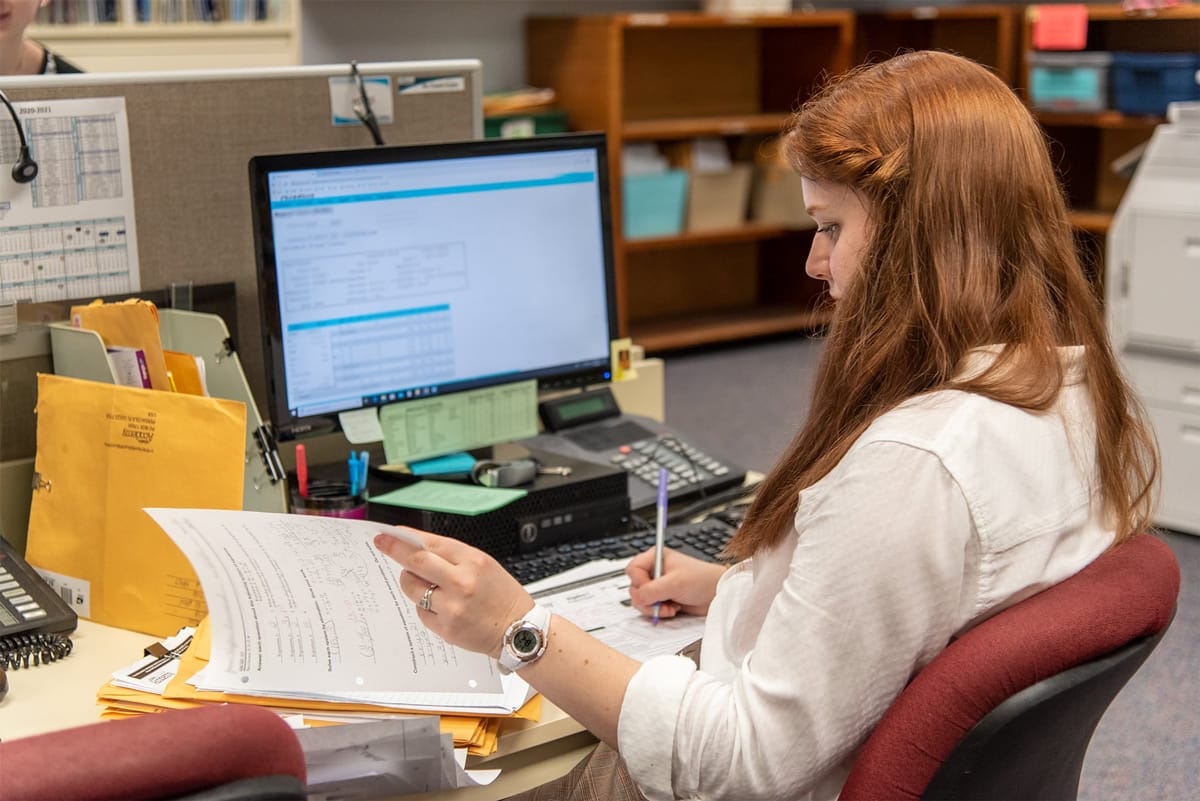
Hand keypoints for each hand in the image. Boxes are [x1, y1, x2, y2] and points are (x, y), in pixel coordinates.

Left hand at [374, 529, 531, 658]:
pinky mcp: (445, 628)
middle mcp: (462, 583)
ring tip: (426, 584)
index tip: (392, 533)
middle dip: (394, 549)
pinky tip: (443, 607)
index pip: (432, 544)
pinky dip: (426, 606)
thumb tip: (419, 547)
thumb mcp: (485, 565)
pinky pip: (421, 611)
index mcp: (474, 562)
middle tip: (381, 542)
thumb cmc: (502, 596)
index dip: (408, 537)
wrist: (518, 630)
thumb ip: (454, 556)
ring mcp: (452, 607)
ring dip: (411, 581)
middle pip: (416, 562)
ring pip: (412, 588)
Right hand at [626, 547, 726, 618]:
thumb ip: (652, 590)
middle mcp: (654, 571)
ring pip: (640, 600)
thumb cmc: (702, 580)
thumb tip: (638, 598)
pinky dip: (659, 612)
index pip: (633, 569)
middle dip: (646, 598)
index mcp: (655, 558)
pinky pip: (650, 608)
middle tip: (660, 601)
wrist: (716, 594)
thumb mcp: (675, 583)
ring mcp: (658, 586)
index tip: (650, 589)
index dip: (638, 582)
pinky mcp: (662, 599)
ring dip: (653, 607)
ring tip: (669, 607)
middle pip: (634, 587)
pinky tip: (672, 609)